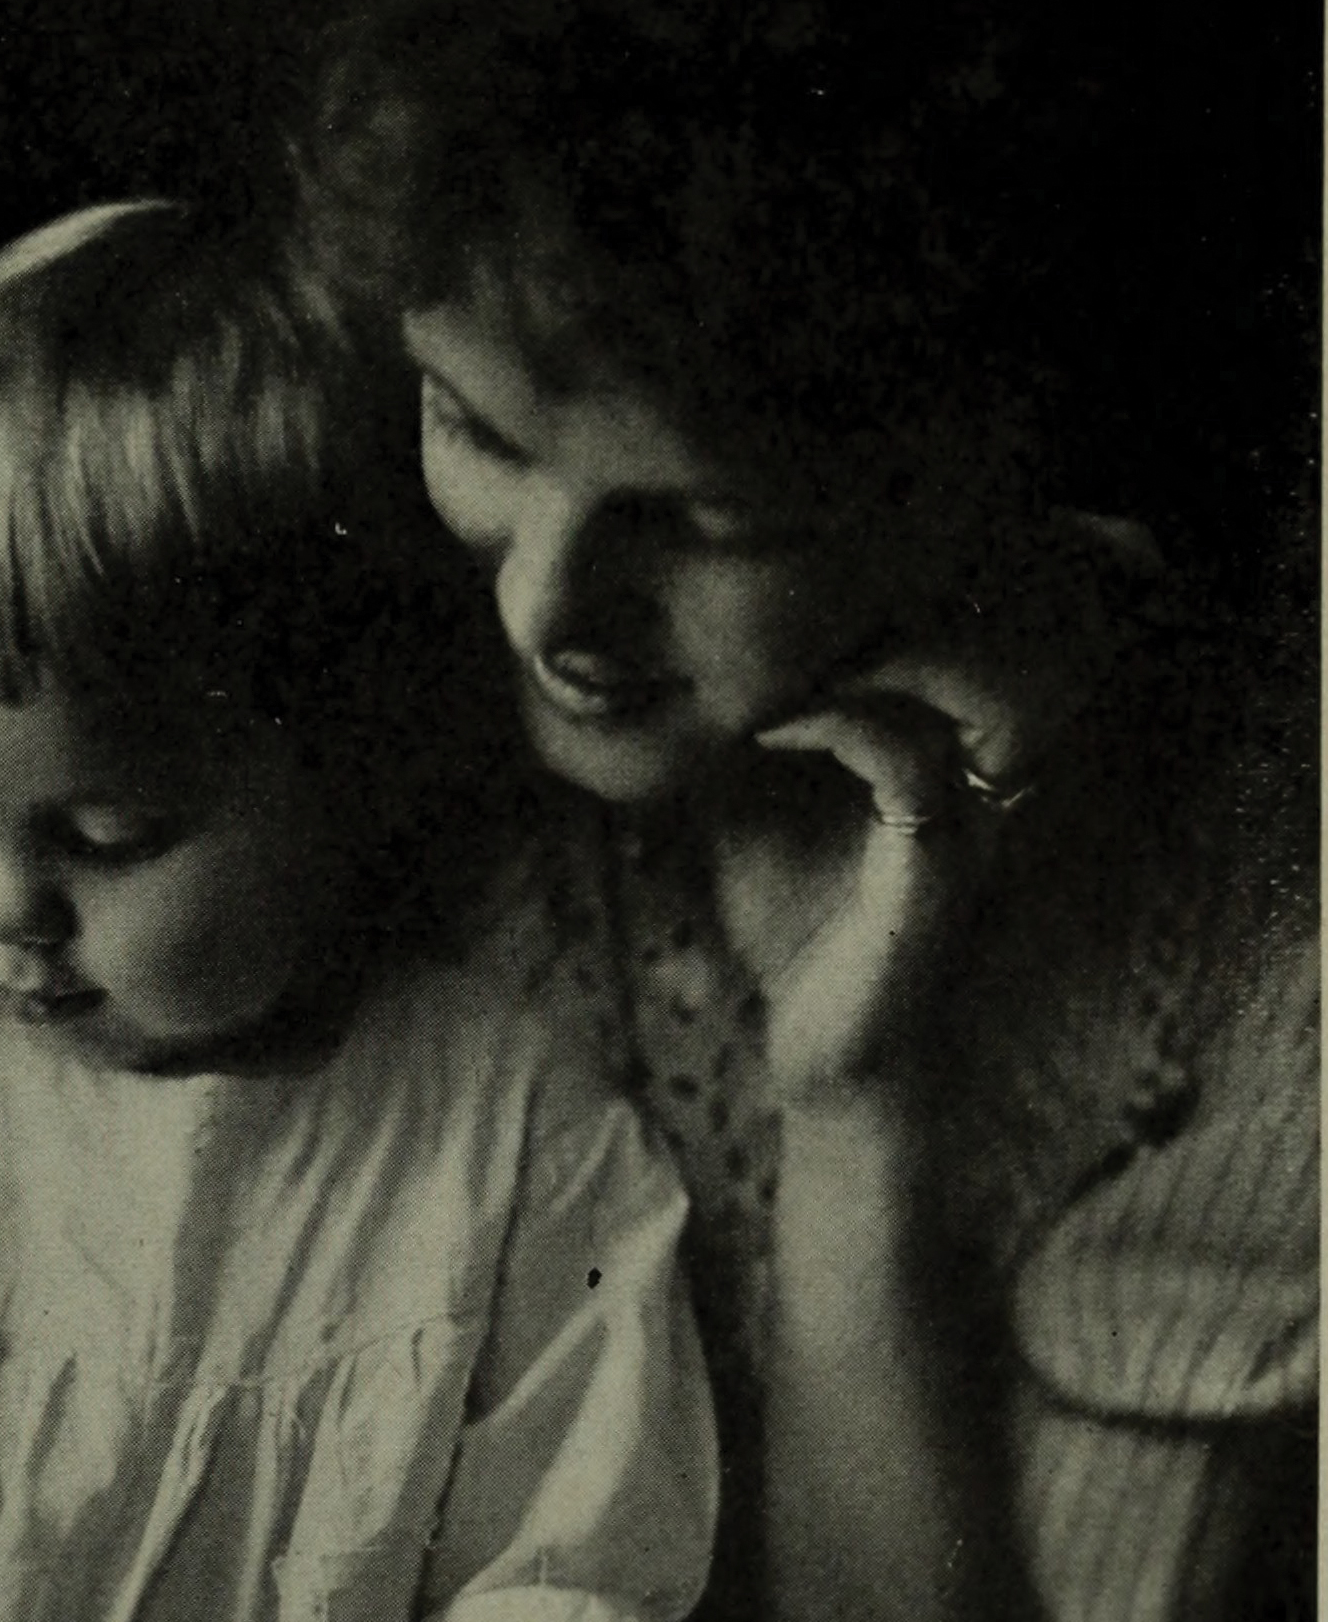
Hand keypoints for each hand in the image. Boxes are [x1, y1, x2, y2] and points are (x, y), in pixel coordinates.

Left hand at [718, 519, 1131, 1100]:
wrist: (828, 1059)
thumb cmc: (794, 931)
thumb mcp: (751, 808)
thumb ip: (734, 734)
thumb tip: (651, 660)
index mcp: (938, 748)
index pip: (940, 626)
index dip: (878, 581)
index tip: (771, 562)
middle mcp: (970, 772)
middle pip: (967, 634)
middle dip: (888, 590)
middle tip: (784, 569)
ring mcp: (965, 817)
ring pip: (945, 688)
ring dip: (855, 650)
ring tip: (768, 637)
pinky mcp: (937, 869)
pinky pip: (906, 766)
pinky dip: (840, 726)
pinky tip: (771, 722)